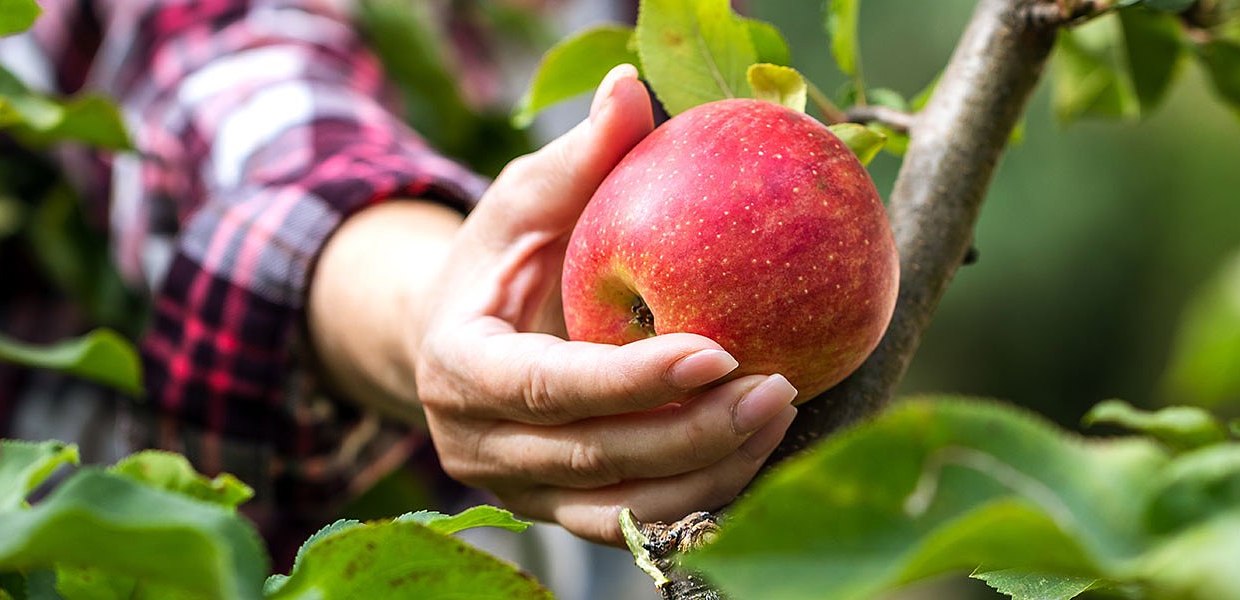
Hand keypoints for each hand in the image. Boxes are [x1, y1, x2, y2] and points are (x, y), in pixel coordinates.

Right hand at [413, 65, 797, 543]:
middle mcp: (480, 446)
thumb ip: (577, 159)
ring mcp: (521, 491)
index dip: (629, 379)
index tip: (717, 350)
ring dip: (711, 471)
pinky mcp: (562, 512)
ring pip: (624, 507)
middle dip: (693, 431)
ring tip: (783, 414)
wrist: (457, 341)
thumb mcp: (524, 202)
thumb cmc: (499, 260)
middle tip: (779, 387)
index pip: (543, 386)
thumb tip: (633, 88)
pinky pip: (638, 522)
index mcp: (458, 369)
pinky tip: (760, 455)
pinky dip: (701, 497)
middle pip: (596, 456)